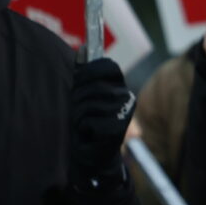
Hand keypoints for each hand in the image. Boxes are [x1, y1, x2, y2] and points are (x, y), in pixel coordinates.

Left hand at [69, 56, 136, 181]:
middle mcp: (126, 98)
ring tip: (84, 124)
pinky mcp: (116, 129)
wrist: (94, 155)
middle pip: (92, 85)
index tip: (80, 82)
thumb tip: (82, 49)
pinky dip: (82, 128)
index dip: (88, 72)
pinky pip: (88, 120)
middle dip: (79, 99)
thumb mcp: (84, 95)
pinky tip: (89, 134)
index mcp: (120, 87)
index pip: (107, 66)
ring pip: (88, 103)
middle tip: (81, 112)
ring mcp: (123, 113)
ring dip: (79, 115)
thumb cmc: (87, 123)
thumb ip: (84, 75)